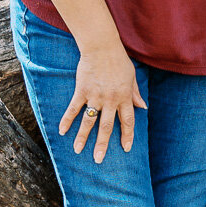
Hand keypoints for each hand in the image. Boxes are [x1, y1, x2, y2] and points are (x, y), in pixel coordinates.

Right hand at [59, 42, 146, 161]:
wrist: (102, 47)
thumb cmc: (119, 61)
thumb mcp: (132, 77)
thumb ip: (135, 94)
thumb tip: (143, 108)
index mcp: (124, 97)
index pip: (127, 121)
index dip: (127, 135)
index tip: (126, 148)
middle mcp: (110, 100)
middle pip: (106, 127)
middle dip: (102, 145)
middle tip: (98, 160)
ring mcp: (95, 96)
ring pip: (88, 121)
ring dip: (82, 137)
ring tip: (77, 151)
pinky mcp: (82, 91)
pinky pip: (73, 108)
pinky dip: (67, 120)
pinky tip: (62, 131)